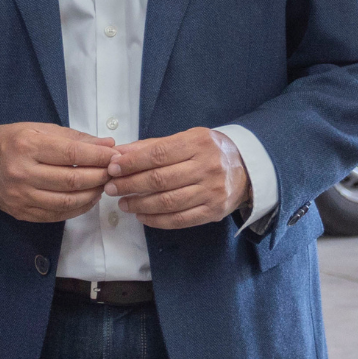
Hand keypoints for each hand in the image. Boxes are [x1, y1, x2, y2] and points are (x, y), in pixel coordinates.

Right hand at [0, 122, 117, 223]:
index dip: (98, 157)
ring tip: (102, 185)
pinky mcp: (22, 212)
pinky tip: (87, 198)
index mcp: (27, 145)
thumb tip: (107, 146)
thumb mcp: (39, 129)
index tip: (114, 156)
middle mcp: (22, 172)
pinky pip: (57, 215)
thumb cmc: (11, 141)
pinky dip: (78, 208)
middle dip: (99, 177)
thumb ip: (74, 138)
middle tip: (113, 172)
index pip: (72, 154)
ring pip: (67, 202)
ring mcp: (21, 196)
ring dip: (92, 195)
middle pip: (72, 181)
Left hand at [106, 128, 249, 228]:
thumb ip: (153, 146)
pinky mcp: (213, 211)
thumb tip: (120, 153)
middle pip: (160, 179)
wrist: (246, 167)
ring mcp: (212, 191)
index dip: (132, 162)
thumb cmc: (208, 150)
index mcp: (198, 143)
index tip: (113, 168)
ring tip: (123, 203)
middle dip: (130, 184)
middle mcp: (206, 167)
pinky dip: (157, 219)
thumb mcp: (185, 139)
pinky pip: (180, 219)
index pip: (158, 154)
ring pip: (168, 201)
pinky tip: (142, 215)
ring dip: (140, 204)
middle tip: (111, 188)